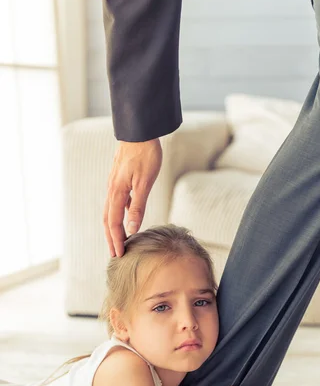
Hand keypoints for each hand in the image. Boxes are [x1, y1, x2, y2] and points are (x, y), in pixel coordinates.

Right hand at [103, 138, 161, 256]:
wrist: (139, 131)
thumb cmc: (145, 155)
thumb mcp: (145, 183)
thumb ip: (138, 206)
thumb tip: (132, 228)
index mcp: (116, 193)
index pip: (113, 223)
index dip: (116, 240)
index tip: (119, 254)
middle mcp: (112, 189)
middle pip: (107, 220)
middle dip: (111, 238)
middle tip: (115, 254)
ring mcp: (114, 184)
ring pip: (110, 210)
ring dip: (113, 227)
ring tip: (119, 239)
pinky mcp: (119, 179)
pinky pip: (117, 201)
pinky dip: (119, 213)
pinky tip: (128, 216)